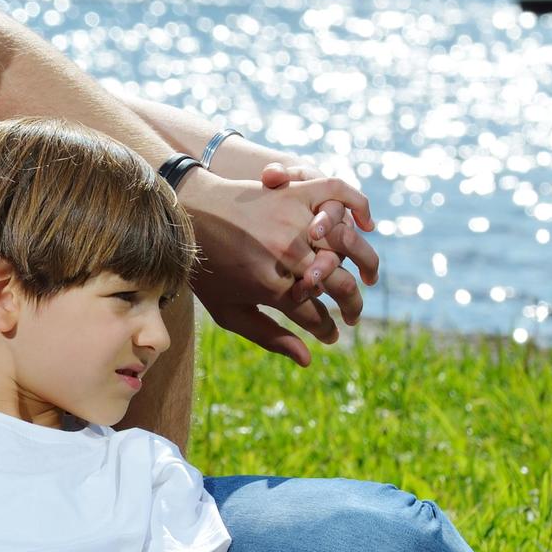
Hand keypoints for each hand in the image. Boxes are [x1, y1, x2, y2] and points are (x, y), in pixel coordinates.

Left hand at [177, 165, 375, 364]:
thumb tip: (309, 360)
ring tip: (368, 279)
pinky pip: (336, 193)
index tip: (331, 334)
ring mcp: (292, 220)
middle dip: (352, 306)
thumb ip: (270, 337)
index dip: (328, 330)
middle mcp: (286, 255)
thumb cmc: (205, 271)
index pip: (316, 317)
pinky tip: (366, 223)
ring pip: (347, 244)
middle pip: (340, 285)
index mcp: (271, 287)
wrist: (183, 217)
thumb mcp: (229, 313)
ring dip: (365, 264)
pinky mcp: (292, 191)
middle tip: (351, 315)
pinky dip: (357, 204)